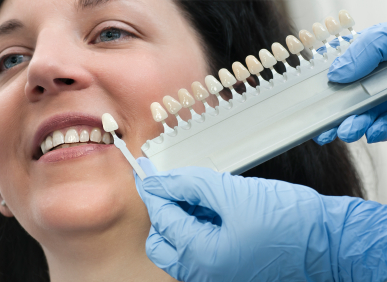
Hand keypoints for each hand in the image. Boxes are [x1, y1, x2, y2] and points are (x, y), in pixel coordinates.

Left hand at [134, 157, 386, 281]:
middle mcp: (204, 273)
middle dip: (165, 211)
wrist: (328, 244)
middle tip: (176, 187)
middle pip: (163, 240)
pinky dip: (198, 228)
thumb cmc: (290, 222)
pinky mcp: (227, 270)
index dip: (155, 191)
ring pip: (180, 246)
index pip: (163, 219)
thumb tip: (162, 181)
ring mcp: (216, 275)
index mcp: (202, 257)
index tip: (148, 173)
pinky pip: (199, 250)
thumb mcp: (233, 193)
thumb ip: (191, 186)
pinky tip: (212, 208)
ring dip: (182, 218)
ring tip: (200, 196)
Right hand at [313, 23, 386, 144]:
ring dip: (357, 126)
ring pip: (371, 115)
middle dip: (340, 116)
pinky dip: (381, 130)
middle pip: (355, 99)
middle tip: (328, 129)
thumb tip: (336, 74)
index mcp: (378, 57)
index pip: (347, 73)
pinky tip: (374, 131)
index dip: (329, 90)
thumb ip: (364, 51)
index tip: (316, 105)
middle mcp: (385, 78)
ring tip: (349, 131)